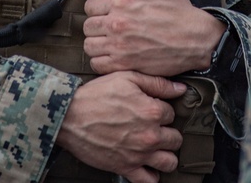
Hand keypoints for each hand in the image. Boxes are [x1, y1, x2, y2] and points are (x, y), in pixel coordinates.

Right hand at [57, 71, 186, 182]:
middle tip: (155, 128)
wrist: (69, 116)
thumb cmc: (96, 95)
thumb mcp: (127, 78)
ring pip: (169, 162)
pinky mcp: (125, 168)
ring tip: (157, 148)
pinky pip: (149, 181)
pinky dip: (152, 175)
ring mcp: (138, 154)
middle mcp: (149, 135)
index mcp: (152, 111)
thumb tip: (180, 89)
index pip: (172, 114)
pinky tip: (147, 165)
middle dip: (168, 132)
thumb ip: (157, 83)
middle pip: (176, 139)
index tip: (152, 109)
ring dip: (166, 154)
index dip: (162, 110)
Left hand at [83, 0, 227, 75]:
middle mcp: (117, 23)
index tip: (106, 11)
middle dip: (97, 26)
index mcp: (122, 1)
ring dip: (97, 43)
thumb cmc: (179, 9)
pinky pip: (98, 64)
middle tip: (108, 27)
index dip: (97, 8)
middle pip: (88, 26)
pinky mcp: (125, 64)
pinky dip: (101, 61)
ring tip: (108, 41)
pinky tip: (111, 55)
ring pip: (89, 46)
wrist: (195, 38)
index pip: (90, 6)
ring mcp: (119, 45)